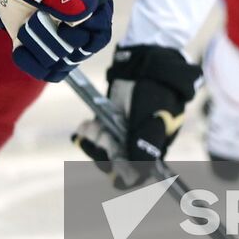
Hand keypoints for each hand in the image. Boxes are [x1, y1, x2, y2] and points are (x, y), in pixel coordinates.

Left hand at [0, 0, 112, 81]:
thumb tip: (86, 10)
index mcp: (89, 2)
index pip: (101, 32)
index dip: (83, 36)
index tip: (63, 28)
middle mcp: (81, 24)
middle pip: (78, 52)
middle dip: (51, 38)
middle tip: (35, 18)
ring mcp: (63, 39)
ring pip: (61, 63)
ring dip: (37, 46)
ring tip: (25, 26)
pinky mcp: (45, 49)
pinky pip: (47, 71)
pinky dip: (30, 62)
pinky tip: (18, 49)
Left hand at [73, 45, 200, 187]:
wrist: (145, 62)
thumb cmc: (154, 90)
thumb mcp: (151, 117)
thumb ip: (144, 145)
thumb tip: (136, 176)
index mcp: (154, 148)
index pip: (138, 174)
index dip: (124, 175)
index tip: (112, 167)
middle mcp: (137, 145)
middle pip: (116, 164)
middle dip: (104, 152)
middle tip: (102, 134)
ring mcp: (122, 134)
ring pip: (102, 149)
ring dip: (94, 141)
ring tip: (88, 127)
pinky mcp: (110, 122)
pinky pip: (96, 135)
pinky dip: (89, 132)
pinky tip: (83, 127)